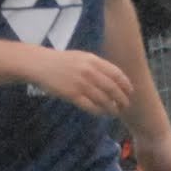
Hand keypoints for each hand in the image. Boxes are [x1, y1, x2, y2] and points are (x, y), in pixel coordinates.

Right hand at [21, 45, 135, 120]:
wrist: (40, 64)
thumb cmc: (61, 61)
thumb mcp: (81, 57)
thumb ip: (97, 65)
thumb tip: (113, 78)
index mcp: (93, 60)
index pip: (116, 74)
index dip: (126, 85)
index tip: (130, 92)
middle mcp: (89, 72)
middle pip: (113, 89)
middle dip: (122, 99)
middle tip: (125, 106)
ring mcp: (81, 84)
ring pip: (103, 100)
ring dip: (112, 108)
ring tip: (115, 112)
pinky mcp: (72, 95)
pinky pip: (91, 106)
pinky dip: (99, 111)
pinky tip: (102, 113)